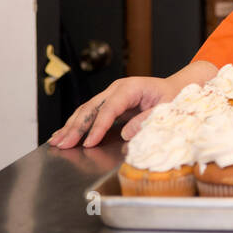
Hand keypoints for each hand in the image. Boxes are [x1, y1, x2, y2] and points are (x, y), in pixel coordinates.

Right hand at [48, 77, 177, 148]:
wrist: (175, 87)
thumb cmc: (173, 97)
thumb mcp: (167, 108)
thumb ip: (147, 120)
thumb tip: (125, 134)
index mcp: (131, 87)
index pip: (109, 108)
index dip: (98, 126)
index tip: (89, 143)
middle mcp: (117, 88)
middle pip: (92, 107)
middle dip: (76, 127)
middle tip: (62, 145)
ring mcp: (111, 94)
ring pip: (86, 110)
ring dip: (70, 127)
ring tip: (56, 142)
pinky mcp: (109, 102)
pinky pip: (89, 113)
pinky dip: (76, 124)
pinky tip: (63, 134)